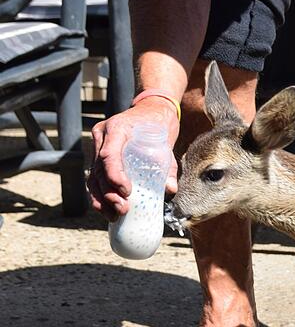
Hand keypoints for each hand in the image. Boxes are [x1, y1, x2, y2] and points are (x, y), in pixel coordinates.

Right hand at [88, 99, 178, 220]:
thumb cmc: (159, 125)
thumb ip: (168, 168)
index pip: (109, 155)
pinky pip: (95, 177)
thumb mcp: (166, 144)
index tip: (126, 192)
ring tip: (113, 215)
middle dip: (108, 193)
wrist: (151, 110)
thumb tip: (169, 190)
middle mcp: (102, 136)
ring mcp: (98, 145)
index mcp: (117, 129)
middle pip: (98, 169)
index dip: (114, 176)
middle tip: (122, 210)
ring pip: (93, 176)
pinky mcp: (99, 154)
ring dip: (101, 198)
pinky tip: (107, 209)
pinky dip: (100, 194)